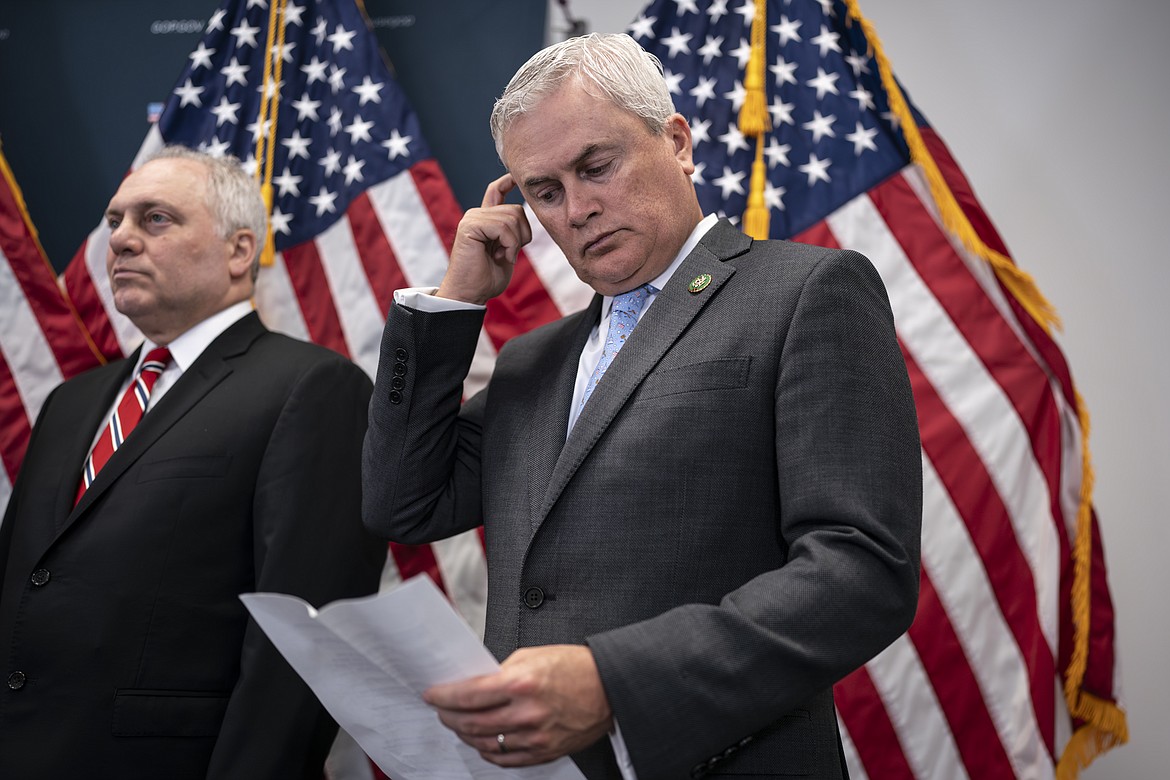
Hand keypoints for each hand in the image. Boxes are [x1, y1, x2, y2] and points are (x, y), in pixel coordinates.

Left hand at [423, 645, 613, 766]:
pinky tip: (482, 742)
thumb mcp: (533, 656)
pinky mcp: (544, 751)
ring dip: (465, 734)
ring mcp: (535, 736)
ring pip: (485, 743)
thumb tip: (475, 683)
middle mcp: (526, 713)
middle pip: (471, 722)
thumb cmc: (575, 667)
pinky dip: (488, 752)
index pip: (468, 695)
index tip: (433, 695)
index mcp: (521, 683)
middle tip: (441, 710)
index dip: (443, 696)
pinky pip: (505, 759)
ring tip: (459, 724)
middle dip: (448, 716)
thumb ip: (502, 671)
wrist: (609, 687)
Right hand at [437, 173, 531, 304]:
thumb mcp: (507, 252)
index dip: (507, 181)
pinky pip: (502, 227)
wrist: (469, 294)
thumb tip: (523, 217)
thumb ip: (513, 234)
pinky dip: (509, 244)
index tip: (515, 177)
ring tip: (502, 256)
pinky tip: (501, 256)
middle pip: (516, 209)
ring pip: (512, 217)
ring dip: (515, 242)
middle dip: (522, 234)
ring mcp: (472, 218)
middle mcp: (477, 215)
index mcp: (485, 220)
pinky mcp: (469, 226)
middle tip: (508, 254)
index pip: (496, 191)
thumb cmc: (486, 279)